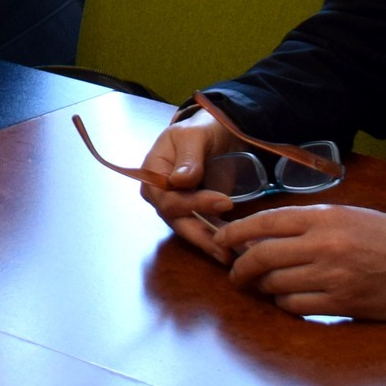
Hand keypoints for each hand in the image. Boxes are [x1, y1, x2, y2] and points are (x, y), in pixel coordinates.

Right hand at [138, 113, 238, 261]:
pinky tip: (234, 251)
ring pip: (190, 230)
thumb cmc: (201, 130)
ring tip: (231, 255)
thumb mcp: (194, 136)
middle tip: (226, 245)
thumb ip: (188, 158)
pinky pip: (204, 230)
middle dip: (201, 234)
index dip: (193, 204)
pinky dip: (218, 240)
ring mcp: (178, 207)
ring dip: (210, 244)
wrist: (217, 133)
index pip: (167, 198)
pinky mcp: (197, 214)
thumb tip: (179, 181)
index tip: (224, 201)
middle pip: (177, 220)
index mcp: (152, 174)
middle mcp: (161, 195)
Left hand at [213, 203, 385, 320]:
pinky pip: (296, 306)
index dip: (235, 233)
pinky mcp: (343, 303)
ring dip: (263, 287)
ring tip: (262, 287)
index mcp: (325, 217)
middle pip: (262, 256)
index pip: (265, 222)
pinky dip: (285, 304)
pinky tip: (288, 299)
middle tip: (234, 273)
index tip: (222, 240)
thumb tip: (267, 233)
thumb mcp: (351, 216)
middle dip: (240, 266)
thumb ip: (311, 223)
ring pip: (276, 283)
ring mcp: (333, 276)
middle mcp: (324, 244)